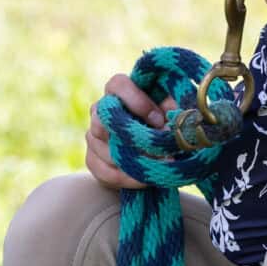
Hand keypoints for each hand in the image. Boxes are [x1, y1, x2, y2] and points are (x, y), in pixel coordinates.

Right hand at [84, 71, 163, 192]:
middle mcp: (101, 110)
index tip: (159, 119)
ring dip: (131, 159)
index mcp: (120, 92)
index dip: (136, 100)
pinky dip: (125, 178)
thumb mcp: (173, 112)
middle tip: (158, 150)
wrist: (153, 154)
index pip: (117, 84)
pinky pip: (103, 170)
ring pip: (102, 146)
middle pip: (102, 118)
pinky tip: (144, 180)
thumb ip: (173, 109)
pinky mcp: (92, 159)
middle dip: (131, 137)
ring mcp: (93, 135)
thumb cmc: (166, 124)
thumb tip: (174, 116)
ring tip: (157, 166)